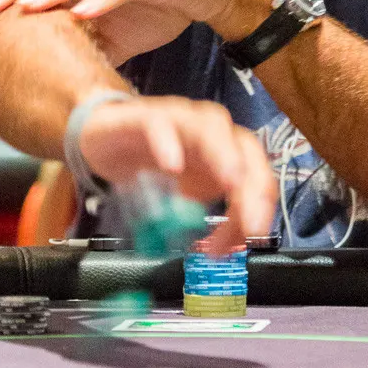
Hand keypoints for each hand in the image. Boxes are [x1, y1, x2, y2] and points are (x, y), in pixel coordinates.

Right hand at [81, 95, 276, 255]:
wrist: (107, 136)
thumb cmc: (153, 161)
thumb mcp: (186, 197)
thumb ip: (209, 218)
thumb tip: (228, 249)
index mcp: (225, 151)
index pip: (256, 172)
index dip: (260, 203)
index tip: (251, 233)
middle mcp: (208, 131)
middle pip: (243, 145)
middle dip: (252, 180)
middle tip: (248, 214)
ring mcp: (178, 120)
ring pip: (210, 124)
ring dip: (224, 153)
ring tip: (229, 182)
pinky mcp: (143, 118)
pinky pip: (158, 123)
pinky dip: (168, 141)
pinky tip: (171, 166)